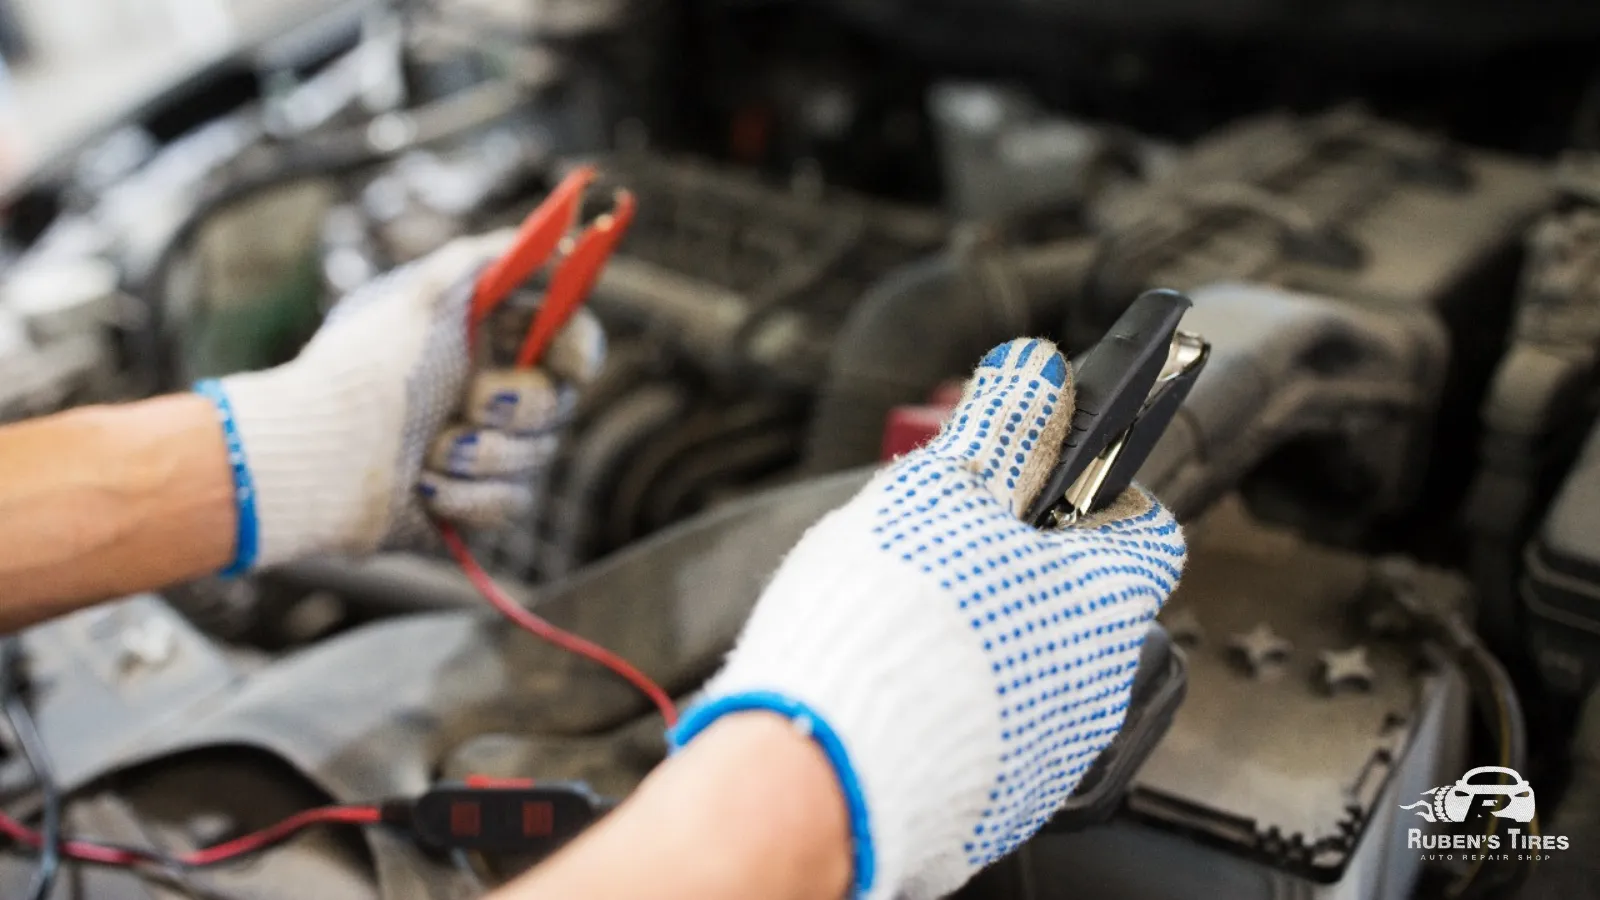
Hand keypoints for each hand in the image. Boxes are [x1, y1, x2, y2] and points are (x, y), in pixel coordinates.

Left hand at [195, 232, 603, 572]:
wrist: (318, 459)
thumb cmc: (366, 372)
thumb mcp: (424, 294)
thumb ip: (488, 258)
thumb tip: (548, 239)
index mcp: (487, 343)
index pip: (569, 341)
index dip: (578, 349)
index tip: (566, 359)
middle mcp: (493, 396)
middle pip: (560, 402)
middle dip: (517, 405)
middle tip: (471, 402)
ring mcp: (489, 454)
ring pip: (540, 458)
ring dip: (483, 454)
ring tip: (429, 451)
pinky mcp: (477, 506)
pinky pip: (512, 504)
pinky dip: (467, 496)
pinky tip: (423, 487)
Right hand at [669, 338, 1185, 899]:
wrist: (817, 775)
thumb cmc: (881, 629)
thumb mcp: (935, 491)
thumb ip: (1000, 428)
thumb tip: (1041, 376)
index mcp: (1102, 599)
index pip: (1148, 534)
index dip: (1098, 500)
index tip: (1043, 488)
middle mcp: (1097, 686)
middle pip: (1081, 606)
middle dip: (1020, 573)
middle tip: (942, 555)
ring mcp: (1051, 758)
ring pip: (1033, 675)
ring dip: (986, 646)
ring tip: (902, 632)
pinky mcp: (1000, 814)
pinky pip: (990, 744)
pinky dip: (953, 716)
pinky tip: (892, 697)